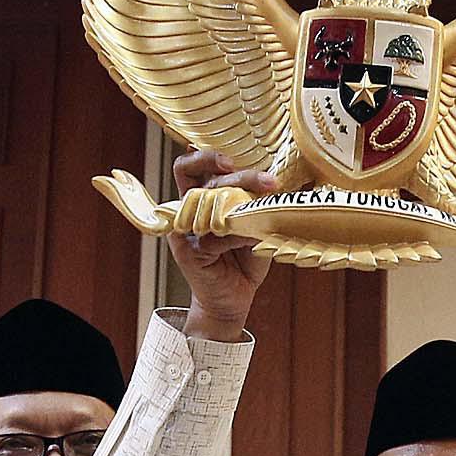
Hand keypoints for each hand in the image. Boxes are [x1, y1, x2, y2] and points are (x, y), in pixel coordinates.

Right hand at [167, 149, 275, 339]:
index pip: (189, 166)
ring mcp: (185, 232)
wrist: (233, 299)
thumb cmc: (243, 259)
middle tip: (268, 183)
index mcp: (199, 198)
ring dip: (240, 205)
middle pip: (203, 179)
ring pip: (206, 203)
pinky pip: (213, 237)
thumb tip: (270, 184)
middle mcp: (187, 211)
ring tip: (264, 211)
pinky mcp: (189, 253)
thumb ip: (253, 204)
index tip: (231, 160)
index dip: (205, 157)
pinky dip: (237, 237)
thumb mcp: (252, 225)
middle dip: (240, 177)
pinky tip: (252, 242)